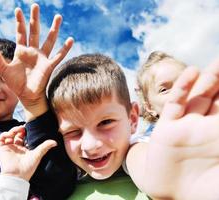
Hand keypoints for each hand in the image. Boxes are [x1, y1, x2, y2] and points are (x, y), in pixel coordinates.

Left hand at [0, 3, 73, 119]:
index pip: (21, 33)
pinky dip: (65, 48)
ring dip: (54, 29)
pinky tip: (70, 40)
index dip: (19, 22)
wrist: (26, 96)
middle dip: (34, 19)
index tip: (18, 10)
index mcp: (21, 51)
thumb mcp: (3, 69)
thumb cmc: (15, 83)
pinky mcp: (49, 66)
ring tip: (58, 17)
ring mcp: (42, 58)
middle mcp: (33, 51)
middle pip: (34, 31)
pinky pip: (58, 56)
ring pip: (49, 40)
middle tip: (35, 6)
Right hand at [0, 126, 56, 180]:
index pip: (23, 136)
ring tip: (18, 130)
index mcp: (23, 148)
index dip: (25, 131)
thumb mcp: (38, 155)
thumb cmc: (28, 167)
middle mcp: (16, 147)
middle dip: (19, 129)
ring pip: (9, 134)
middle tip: (23, 127)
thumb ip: (45, 147)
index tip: (28, 127)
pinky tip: (10, 135)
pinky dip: (5, 134)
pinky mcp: (1, 149)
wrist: (18, 175)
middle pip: (16, 134)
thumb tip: (55, 142)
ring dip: (12, 130)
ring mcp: (8, 147)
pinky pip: (0, 138)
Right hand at [143, 60, 218, 199]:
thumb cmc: (205, 192)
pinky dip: (182, 88)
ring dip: (207, 80)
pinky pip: (175, 106)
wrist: (170, 196)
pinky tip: (191, 72)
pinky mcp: (166, 129)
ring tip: (217, 62)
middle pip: (216, 99)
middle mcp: (203, 129)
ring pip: (197, 98)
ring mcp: (184, 127)